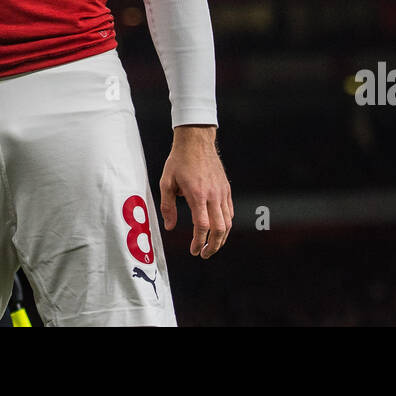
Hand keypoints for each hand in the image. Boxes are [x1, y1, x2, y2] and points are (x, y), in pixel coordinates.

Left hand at [159, 125, 231, 258]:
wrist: (196, 140)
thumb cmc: (179, 160)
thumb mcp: (166, 182)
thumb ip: (167, 206)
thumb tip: (170, 227)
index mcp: (197, 195)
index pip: (202, 226)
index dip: (199, 242)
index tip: (194, 251)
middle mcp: (213, 195)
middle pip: (220, 229)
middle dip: (213, 246)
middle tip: (204, 254)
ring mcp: (222, 192)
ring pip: (228, 222)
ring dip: (221, 238)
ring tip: (211, 246)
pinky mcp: (226, 188)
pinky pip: (230, 211)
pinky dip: (226, 224)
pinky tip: (218, 229)